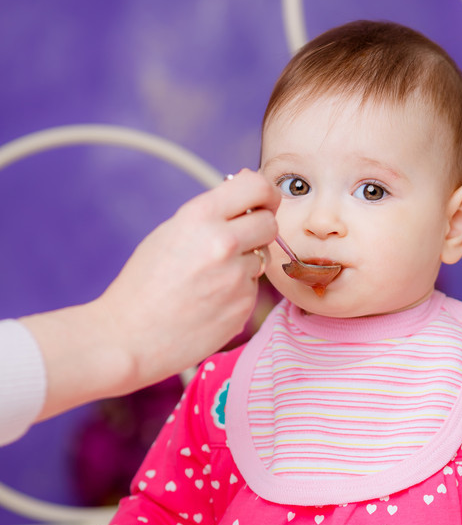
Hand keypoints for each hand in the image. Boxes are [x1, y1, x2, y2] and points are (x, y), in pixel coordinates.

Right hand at [20, 170, 279, 422]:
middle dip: (259, 230)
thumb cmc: (143, 286)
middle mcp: (224, 243)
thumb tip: (248, 199)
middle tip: (238, 242)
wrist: (129, 337)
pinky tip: (208, 303)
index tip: (262, 202)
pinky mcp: (244, 307)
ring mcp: (237, 277)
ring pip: (261, 259)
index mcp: (200, 216)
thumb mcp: (169, 233)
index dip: (265, 194)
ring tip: (208, 280)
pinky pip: (252, 290)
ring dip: (244, 265)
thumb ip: (211, 216)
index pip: (257, 186)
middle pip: (269, 223)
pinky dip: (237, 293)